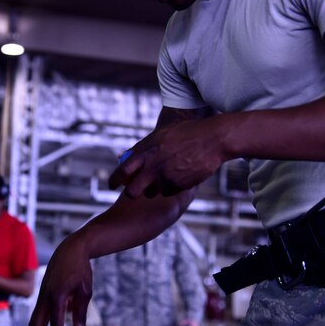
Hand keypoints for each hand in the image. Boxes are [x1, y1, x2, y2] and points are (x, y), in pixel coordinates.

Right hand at [29, 234, 92, 325]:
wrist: (70, 249)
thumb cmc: (80, 268)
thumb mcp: (85, 290)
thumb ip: (81, 311)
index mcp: (57, 296)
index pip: (54, 324)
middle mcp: (45, 296)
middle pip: (35, 324)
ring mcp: (42, 293)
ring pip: (36, 316)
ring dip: (45, 324)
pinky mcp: (42, 291)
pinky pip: (41, 308)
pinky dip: (48, 313)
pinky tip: (65, 306)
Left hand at [108, 116, 227, 197]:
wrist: (212, 139)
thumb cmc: (186, 132)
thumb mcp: (160, 135)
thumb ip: (144, 148)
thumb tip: (128, 156)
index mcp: (146, 152)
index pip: (123, 171)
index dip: (114, 180)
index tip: (111, 186)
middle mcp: (154, 167)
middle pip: (133, 191)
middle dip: (132, 193)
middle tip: (133, 191)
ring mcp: (167, 178)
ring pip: (152, 193)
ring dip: (154, 189)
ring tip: (162, 177)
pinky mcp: (180, 186)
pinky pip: (169, 192)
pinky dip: (171, 187)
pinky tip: (178, 176)